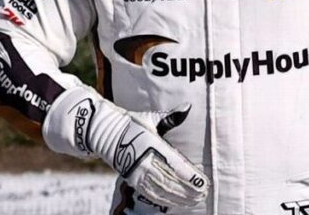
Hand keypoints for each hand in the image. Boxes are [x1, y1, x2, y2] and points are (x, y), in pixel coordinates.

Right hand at [43, 88, 208, 207]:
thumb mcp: (150, 118)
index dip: (190, 176)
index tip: (203, 182)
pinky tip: (175, 202)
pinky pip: (150, 194)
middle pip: (171, 181)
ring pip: (162, 190)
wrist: (105, 133)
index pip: (175, 164)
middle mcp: (145, 161)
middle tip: (203, 194)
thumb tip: (187, 107)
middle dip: (188, 190)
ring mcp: (138, 173)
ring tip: (194, 201)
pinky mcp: (132, 180)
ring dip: (179, 197)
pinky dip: (164, 200)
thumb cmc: (132, 124)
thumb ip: (170, 117)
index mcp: (152, 145)